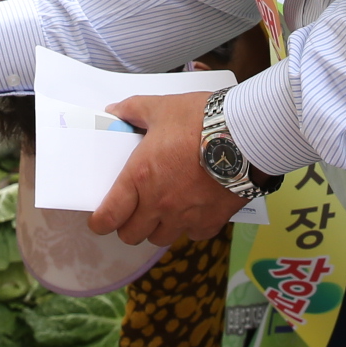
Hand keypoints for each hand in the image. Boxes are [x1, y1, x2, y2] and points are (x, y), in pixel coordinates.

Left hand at [94, 92, 248, 245]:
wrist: (246, 136)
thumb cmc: (201, 120)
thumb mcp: (161, 108)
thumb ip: (133, 110)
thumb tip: (113, 112)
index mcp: (140, 178)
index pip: (108, 217)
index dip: (99, 222)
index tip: (100, 219)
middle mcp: (159, 204)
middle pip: (131, 234)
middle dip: (127, 225)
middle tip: (132, 210)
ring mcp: (185, 216)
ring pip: (160, 238)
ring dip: (156, 227)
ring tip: (162, 210)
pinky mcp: (210, 222)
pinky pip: (192, 234)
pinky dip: (189, 226)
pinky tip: (192, 209)